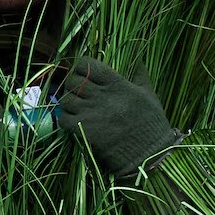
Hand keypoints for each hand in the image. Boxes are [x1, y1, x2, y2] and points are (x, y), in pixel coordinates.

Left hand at [58, 57, 182, 177]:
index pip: (87, 64)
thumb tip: (138, 61)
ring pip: (65, 99)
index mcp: (116, 83)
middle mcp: (101, 95)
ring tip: (76, 107)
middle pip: (73, 80)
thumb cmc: (151, 123)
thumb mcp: (149, 95)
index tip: (84, 73)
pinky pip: (63, 119)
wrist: (149, 153)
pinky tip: (74, 121)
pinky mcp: (84, 130)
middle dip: (72, 84)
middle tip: (78, 91)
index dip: (81, 67)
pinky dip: (65, 119)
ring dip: (68, 102)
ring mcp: (91, 112)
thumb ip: (140, 76)